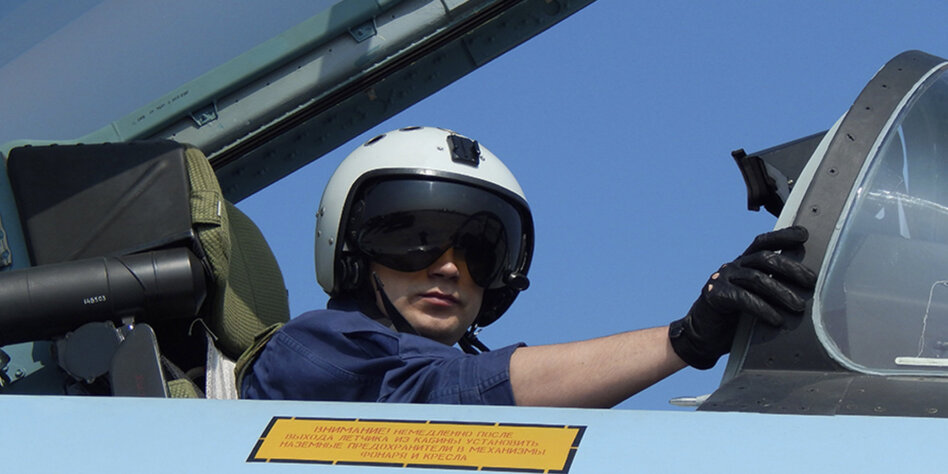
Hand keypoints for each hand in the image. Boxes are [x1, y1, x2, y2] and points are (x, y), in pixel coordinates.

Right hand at [669, 226, 817, 368]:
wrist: (704, 336)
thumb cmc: (736, 319)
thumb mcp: (757, 299)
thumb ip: (773, 290)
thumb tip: (805, 291)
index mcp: (743, 264)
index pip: (762, 243)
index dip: (782, 236)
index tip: (803, 234)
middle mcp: (733, 267)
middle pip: (764, 258)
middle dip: (790, 268)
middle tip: (810, 281)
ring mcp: (722, 279)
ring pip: (756, 278)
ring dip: (781, 292)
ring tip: (798, 306)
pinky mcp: (714, 294)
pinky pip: (742, 298)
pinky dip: (762, 309)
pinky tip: (776, 319)